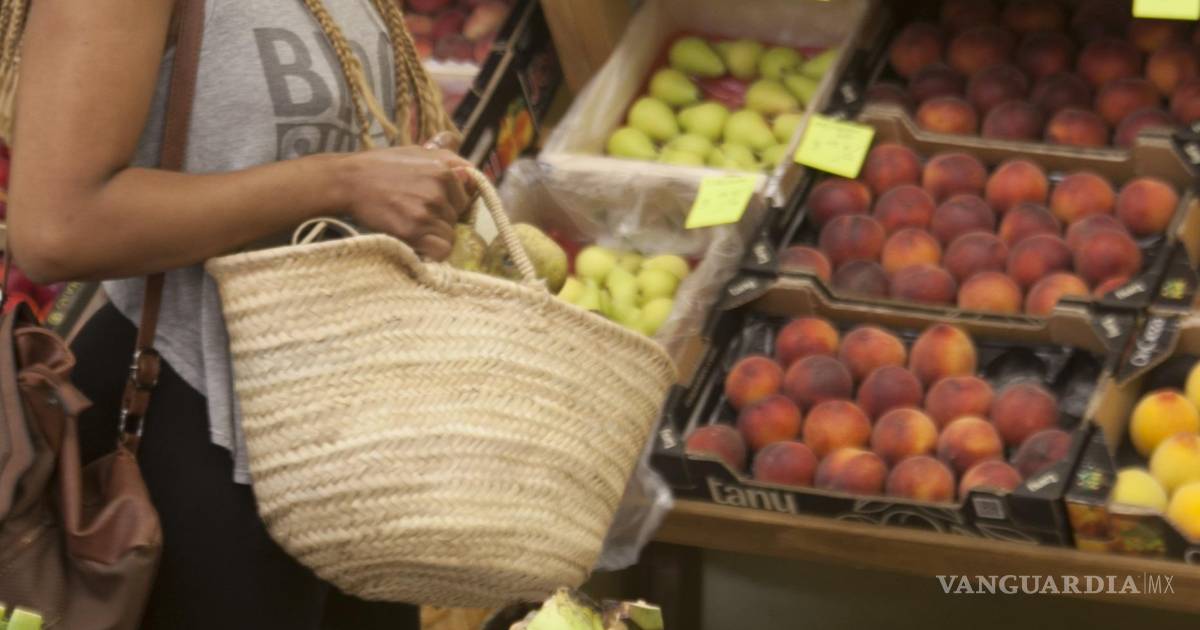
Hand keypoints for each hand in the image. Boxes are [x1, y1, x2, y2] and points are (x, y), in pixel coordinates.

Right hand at [339, 141, 474, 260]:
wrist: (349, 181)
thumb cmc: (381, 166)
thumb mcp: (417, 152)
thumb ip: (447, 158)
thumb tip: (470, 171)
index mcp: (445, 170)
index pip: (466, 198)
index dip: (450, 203)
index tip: (431, 203)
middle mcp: (440, 190)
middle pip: (458, 217)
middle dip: (442, 218)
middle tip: (416, 212)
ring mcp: (427, 211)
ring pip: (450, 235)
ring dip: (434, 234)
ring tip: (411, 223)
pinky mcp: (414, 231)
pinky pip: (442, 250)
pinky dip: (432, 251)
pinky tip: (417, 242)